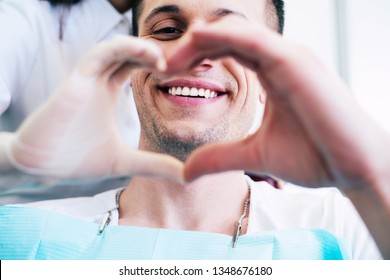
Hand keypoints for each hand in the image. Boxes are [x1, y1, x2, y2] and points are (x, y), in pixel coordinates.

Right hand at [4, 36, 183, 181]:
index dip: (157, 64)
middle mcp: (99, 81)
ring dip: (141, 48)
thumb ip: (155, 165)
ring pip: (116, 48)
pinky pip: (101, 54)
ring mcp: (88, 79)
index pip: (135, 66)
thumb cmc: (77, 162)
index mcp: (109, 92)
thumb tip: (186, 176)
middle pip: (129, 53)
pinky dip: (123, 48)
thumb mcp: (126, 163)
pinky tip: (147, 56)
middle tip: (178, 65)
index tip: (180, 73)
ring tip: (162, 61)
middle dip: (154, 53)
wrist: (41, 170)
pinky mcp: (77, 80)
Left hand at [166, 16, 389, 192]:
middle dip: (191, 49)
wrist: (353, 168)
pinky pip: (254, 39)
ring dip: (201, 41)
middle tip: (162, 66)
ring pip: (237, 32)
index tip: (168, 74)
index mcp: (271, 74)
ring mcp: (289, 57)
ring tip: (172, 59)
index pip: (226, 52)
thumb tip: (185, 170)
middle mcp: (279, 59)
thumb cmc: (315, 156)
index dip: (195, 59)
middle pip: (225, 38)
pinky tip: (198, 41)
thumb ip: (220, 157)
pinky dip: (224, 36)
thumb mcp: (254, 155)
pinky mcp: (296, 62)